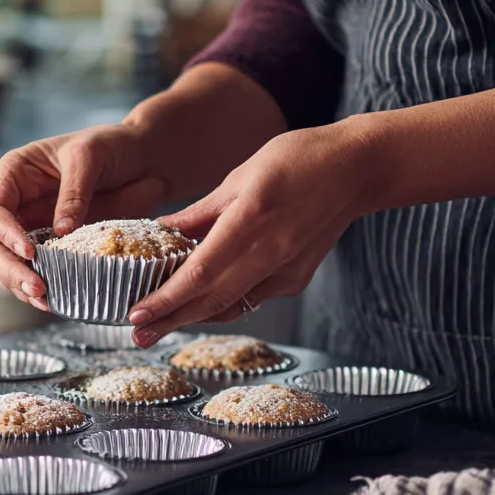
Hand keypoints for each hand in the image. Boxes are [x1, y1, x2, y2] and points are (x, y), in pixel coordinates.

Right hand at [0, 124, 168, 307]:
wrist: (143, 160)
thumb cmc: (112, 146)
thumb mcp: (90, 156)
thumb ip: (73, 192)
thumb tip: (60, 232)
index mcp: (15, 175)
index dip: (4, 233)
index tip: (29, 252)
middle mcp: (17, 204)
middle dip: (9, 269)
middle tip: (36, 288)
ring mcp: (33, 227)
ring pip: (10, 264)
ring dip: (21, 286)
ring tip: (46, 301)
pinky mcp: (54, 247)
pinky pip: (39, 272)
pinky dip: (44, 289)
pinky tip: (56, 302)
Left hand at [127, 121, 377, 344]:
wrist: (357, 171)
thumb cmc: (298, 160)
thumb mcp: (239, 176)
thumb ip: (200, 211)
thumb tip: (161, 231)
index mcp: (250, 220)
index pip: (201, 273)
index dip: (167, 298)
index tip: (138, 312)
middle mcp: (270, 253)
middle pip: (211, 300)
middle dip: (170, 320)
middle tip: (137, 335)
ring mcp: (287, 271)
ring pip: (231, 306)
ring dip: (192, 319)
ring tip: (157, 328)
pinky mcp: (296, 279)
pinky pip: (250, 299)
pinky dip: (220, 304)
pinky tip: (196, 306)